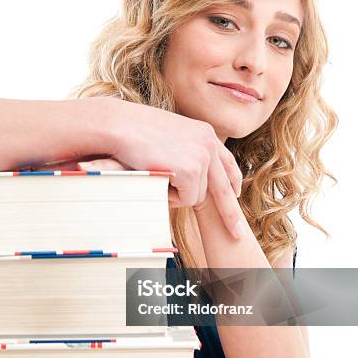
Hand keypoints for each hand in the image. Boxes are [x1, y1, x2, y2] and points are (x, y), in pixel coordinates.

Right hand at [105, 99, 243, 239]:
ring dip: (177, 194)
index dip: (231, 182)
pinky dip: (170, 196)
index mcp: (205, 133)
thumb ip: (183, 149)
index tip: (235, 194)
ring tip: (158, 175)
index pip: (226, 162)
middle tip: (237, 232)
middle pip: (224, 186)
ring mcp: (202, 157)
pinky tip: (158, 178)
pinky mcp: (191, 171)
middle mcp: (209, 143)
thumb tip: (185, 169)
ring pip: (197, 196)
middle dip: (230, 212)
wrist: (121, 126)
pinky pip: (186, 199)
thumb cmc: (134, 131)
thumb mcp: (168, 136)